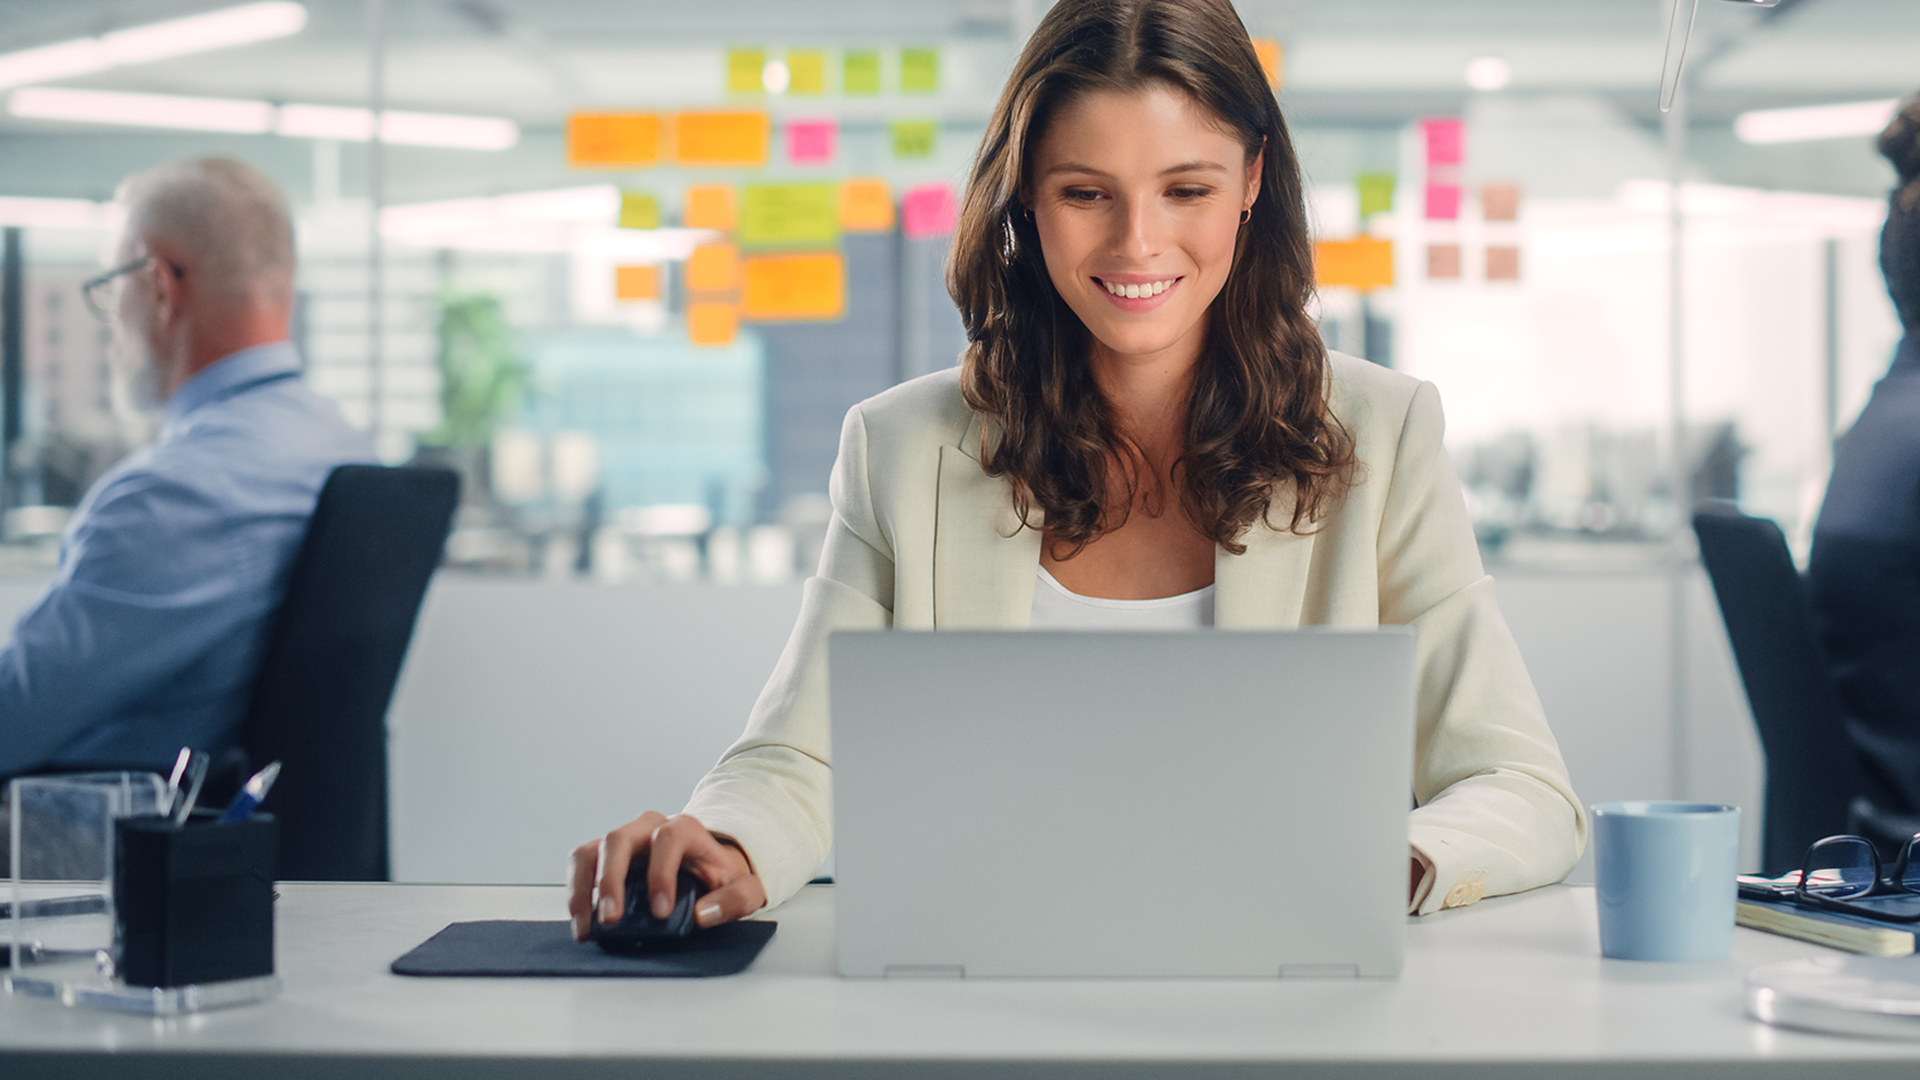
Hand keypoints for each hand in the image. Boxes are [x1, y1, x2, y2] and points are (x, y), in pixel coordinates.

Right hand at [567, 812, 765, 940]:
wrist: (708, 868)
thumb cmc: (722, 878)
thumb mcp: (744, 888)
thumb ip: (734, 900)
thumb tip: (704, 914)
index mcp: (685, 830)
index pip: (667, 839)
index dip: (661, 873)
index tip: (661, 911)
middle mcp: (649, 827)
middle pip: (619, 839)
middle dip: (611, 880)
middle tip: (611, 919)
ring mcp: (624, 839)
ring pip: (592, 850)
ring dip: (584, 888)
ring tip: (588, 926)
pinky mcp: (604, 856)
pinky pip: (581, 864)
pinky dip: (576, 892)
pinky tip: (582, 922)